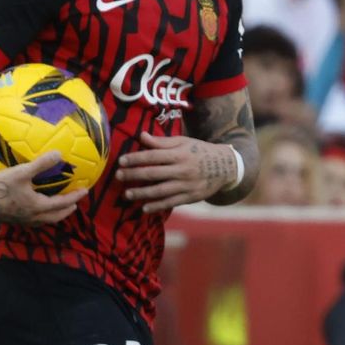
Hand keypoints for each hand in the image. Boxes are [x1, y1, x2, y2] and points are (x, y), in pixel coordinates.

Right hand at [0, 153, 88, 224]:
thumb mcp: (22, 171)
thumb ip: (41, 163)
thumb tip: (59, 154)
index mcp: (37, 206)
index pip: (62, 203)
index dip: (75, 197)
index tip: (85, 191)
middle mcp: (31, 217)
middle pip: (55, 216)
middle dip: (67, 210)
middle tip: (75, 203)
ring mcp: (21, 220)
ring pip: (44, 221)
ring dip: (55, 215)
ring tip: (59, 208)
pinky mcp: (11, 220)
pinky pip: (33, 221)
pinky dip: (41, 216)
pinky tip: (36, 209)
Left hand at [117, 131, 238, 212]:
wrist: (226, 166)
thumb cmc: (200, 151)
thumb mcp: (184, 143)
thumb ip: (162, 142)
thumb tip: (141, 137)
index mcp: (180, 154)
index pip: (153, 156)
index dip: (136, 159)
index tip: (121, 161)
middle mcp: (183, 170)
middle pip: (154, 173)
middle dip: (134, 175)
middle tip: (118, 176)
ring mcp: (187, 185)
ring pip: (160, 190)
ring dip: (142, 193)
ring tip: (127, 194)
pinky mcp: (191, 197)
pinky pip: (171, 202)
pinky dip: (157, 206)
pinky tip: (144, 208)